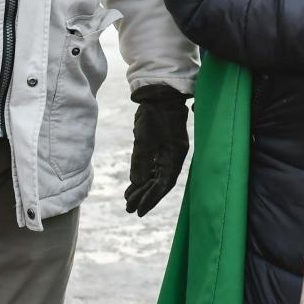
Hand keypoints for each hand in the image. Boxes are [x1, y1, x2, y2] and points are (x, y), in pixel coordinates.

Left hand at [124, 84, 188, 215]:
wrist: (159, 93)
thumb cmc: (154, 115)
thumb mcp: (144, 139)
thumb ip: (141, 161)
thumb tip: (137, 182)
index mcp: (175, 156)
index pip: (163, 184)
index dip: (151, 199)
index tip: (138, 210)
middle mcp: (174, 156)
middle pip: (160, 182)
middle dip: (145, 196)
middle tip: (129, 209)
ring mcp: (168, 151)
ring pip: (155, 175)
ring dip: (142, 188)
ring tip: (128, 199)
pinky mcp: (162, 145)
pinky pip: (153, 166)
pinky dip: (143, 175)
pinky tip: (133, 184)